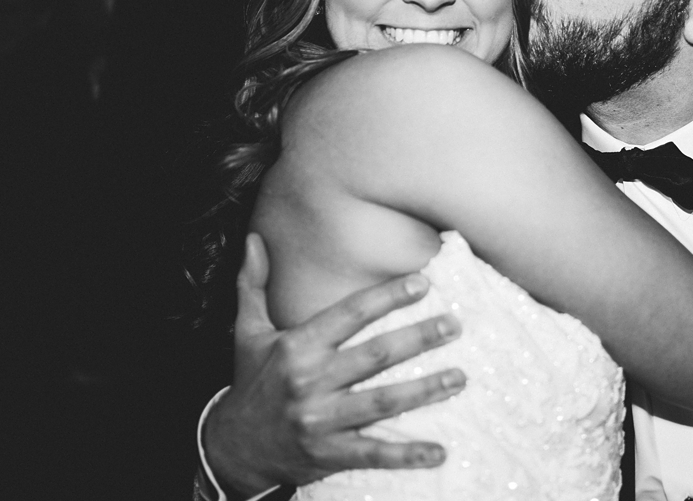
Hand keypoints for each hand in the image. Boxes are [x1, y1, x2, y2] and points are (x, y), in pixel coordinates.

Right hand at [204, 234, 466, 495]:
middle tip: (454, 324)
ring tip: (460, 376)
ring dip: (424, 390)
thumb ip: (254, 284)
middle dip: (418, 338)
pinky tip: (440, 452)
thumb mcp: (248, 333)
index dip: (387, 297)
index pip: (350, 314)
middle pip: (374, 356)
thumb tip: (254, 238)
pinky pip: (374, 454)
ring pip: (382, 402)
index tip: (423, 283)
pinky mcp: (329, 454)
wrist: (232, 448)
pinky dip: (408, 455)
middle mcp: (309, 381)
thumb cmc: (251, 383)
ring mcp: (320, 420)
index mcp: (297, 347)